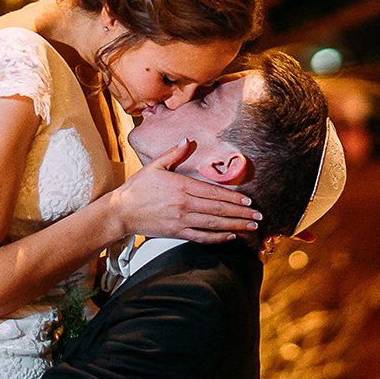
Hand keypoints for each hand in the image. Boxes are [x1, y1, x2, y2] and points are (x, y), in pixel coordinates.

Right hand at [108, 140, 259, 242]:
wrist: (121, 211)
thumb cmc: (137, 188)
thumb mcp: (154, 166)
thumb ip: (173, 153)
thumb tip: (187, 140)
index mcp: (181, 186)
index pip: (213, 192)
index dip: (233, 197)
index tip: (248, 200)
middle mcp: (184, 204)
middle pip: (218, 209)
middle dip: (241, 212)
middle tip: (258, 215)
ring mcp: (182, 220)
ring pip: (214, 224)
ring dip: (235, 225)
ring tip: (250, 226)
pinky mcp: (177, 233)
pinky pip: (202, 237)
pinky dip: (217, 238)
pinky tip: (230, 236)